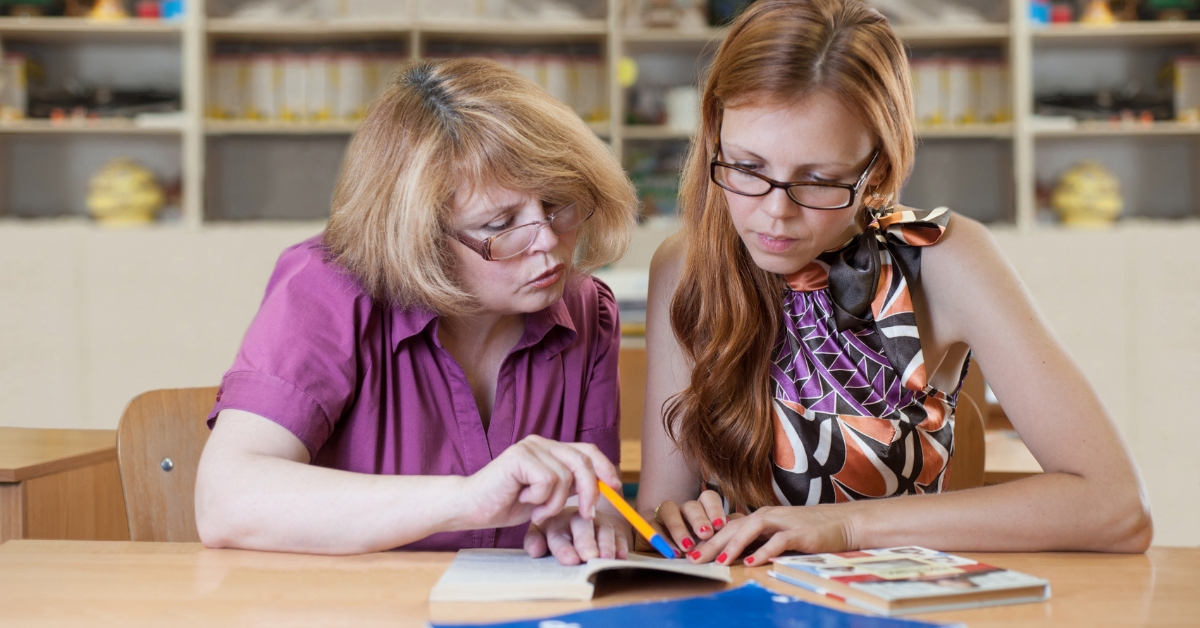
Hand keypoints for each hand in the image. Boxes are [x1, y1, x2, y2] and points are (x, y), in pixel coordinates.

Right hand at [463, 435, 620, 529]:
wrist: (471, 508)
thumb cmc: (505, 503)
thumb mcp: (546, 497)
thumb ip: (569, 487)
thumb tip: (602, 486)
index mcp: (549, 449)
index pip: (587, 450)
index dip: (605, 467)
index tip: (616, 488)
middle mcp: (541, 443)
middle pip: (582, 461)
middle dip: (591, 491)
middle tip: (586, 515)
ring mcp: (530, 447)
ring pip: (565, 477)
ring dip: (555, 503)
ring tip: (536, 511)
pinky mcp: (519, 456)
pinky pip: (548, 481)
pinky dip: (540, 500)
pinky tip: (522, 501)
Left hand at [524, 509, 630, 564]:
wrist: (578, 521)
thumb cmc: (556, 534)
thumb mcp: (540, 535)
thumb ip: (534, 543)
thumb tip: (536, 551)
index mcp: (556, 522)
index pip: (559, 534)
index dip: (564, 548)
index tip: (571, 560)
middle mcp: (578, 519)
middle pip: (583, 527)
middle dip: (586, 543)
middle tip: (589, 557)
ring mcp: (598, 521)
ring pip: (604, 530)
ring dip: (606, 545)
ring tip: (606, 559)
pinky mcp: (615, 527)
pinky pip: (620, 534)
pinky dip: (622, 545)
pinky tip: (621, 556)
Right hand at [650, 490, 729, 553]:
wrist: (665, 550)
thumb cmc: (696, 546)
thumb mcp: (711, 541)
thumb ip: (723, 533)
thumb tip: (735, 528)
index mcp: (701, 508)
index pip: (708, 498)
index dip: (715, 509)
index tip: (721, 525)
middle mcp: (683, 509)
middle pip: (691, 505)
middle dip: (699, 519)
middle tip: (706, 534)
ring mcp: (665, 515)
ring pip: (670, 509)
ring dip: (679, 528)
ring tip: (688, 547)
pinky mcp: (649, 525)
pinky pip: (654, 527)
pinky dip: (663, 540)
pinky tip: (673, 553)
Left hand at [683, 504, 855, 565]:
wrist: (844, 523)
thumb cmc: (809, 531)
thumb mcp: (780, 535)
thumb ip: (759, 541)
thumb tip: (736, 554)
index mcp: (761, 517)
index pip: (728, 526)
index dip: (708, 539)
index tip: (691, 553)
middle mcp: (768, 516)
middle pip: (733, 527)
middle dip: (711, 543)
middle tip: (693, 558)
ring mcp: (784, 522)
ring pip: (752, 529)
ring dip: (733, 545)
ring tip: (719, 561)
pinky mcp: (800, 532)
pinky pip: (779, 540)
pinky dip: (765, 551)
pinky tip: (753, 562)